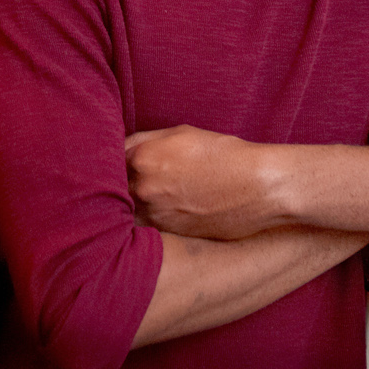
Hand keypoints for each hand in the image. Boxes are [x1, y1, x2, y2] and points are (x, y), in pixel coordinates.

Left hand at [125, 125, 280, 240]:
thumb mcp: (182, 133)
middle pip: (116, 188)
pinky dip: (150, 221)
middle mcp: (144, 188)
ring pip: (129, 211)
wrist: (259, 186)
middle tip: (131, 183)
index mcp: (143, 157)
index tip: (112, 165)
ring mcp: (156, 214)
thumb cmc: (224, 154)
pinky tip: (167, 211)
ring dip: (134, 206)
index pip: (108, 160)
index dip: (112, 162)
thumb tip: (122, 147)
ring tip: (154, 198)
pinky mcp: (171, 234)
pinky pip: (148, 227)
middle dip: (121, 185)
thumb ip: (146, 140)